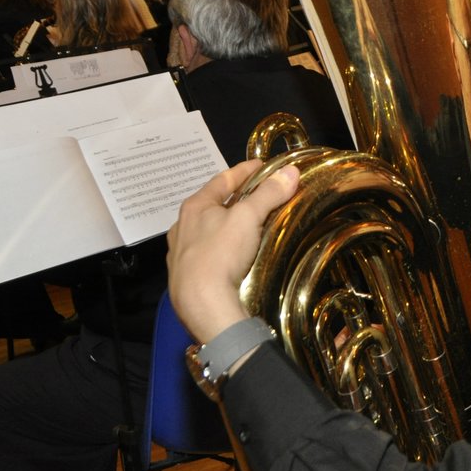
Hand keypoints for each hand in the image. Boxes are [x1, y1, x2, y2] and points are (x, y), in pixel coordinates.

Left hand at [168, 159, 299, 343]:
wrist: (202, 304)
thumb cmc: (221, 253)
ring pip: (207, 230)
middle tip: (260, 194)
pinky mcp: (184, 277)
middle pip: (213, 205)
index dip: (245, 170)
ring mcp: (180, 254)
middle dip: (235, 198)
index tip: (263, 165)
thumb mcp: (248, 217)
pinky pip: (207, 254)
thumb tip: (290, 171)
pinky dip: (221, 248)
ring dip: (226, 225)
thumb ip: (269, 193)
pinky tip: (232, 255)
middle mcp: (182, 227)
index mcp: (194, 207)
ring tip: (249, 225)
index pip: (222, 179)